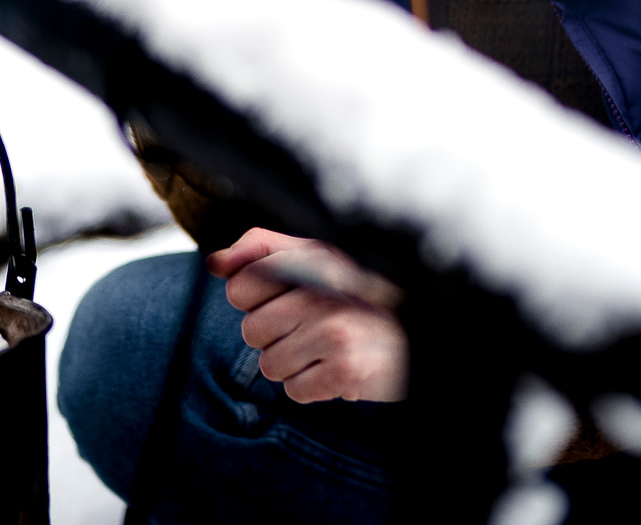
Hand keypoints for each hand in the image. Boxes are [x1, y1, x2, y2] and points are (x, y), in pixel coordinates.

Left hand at [211, 228, 407, 404]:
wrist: (424, 335)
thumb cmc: (364, 297)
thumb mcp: (321, 258)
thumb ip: (264, 249)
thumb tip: (216, 263)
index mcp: (315, 258)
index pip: (242, 285)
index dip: (256, 300)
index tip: (287, 298)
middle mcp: (322, 292)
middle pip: (252, 330)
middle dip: (278, 335)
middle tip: (316, 328)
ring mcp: (333, 332)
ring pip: (270, 364)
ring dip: (295, 364)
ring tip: (329, 349)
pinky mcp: (343, 371)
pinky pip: (295, 390)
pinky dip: (314, 387)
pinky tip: (338, 369)